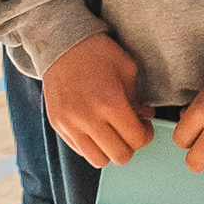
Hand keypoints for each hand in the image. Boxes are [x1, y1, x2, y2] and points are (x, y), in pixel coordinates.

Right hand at [44, 31, 152, 166]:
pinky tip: (95, 128)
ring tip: (112, 134)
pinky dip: (91, 146)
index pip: (136, 139)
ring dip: (109, 151)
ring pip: (98, 160)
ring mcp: (70, 124)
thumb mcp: (125, 69)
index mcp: (110, 102)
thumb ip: (137, 98)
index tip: (144, 126)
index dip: (145, 135)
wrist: (60, 43)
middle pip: (119, 156)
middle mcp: (88, 118)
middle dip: (130, 146)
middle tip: (130, 131)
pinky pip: (79, 150)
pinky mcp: (58, 125)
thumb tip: (144, 117)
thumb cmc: (96, 52)